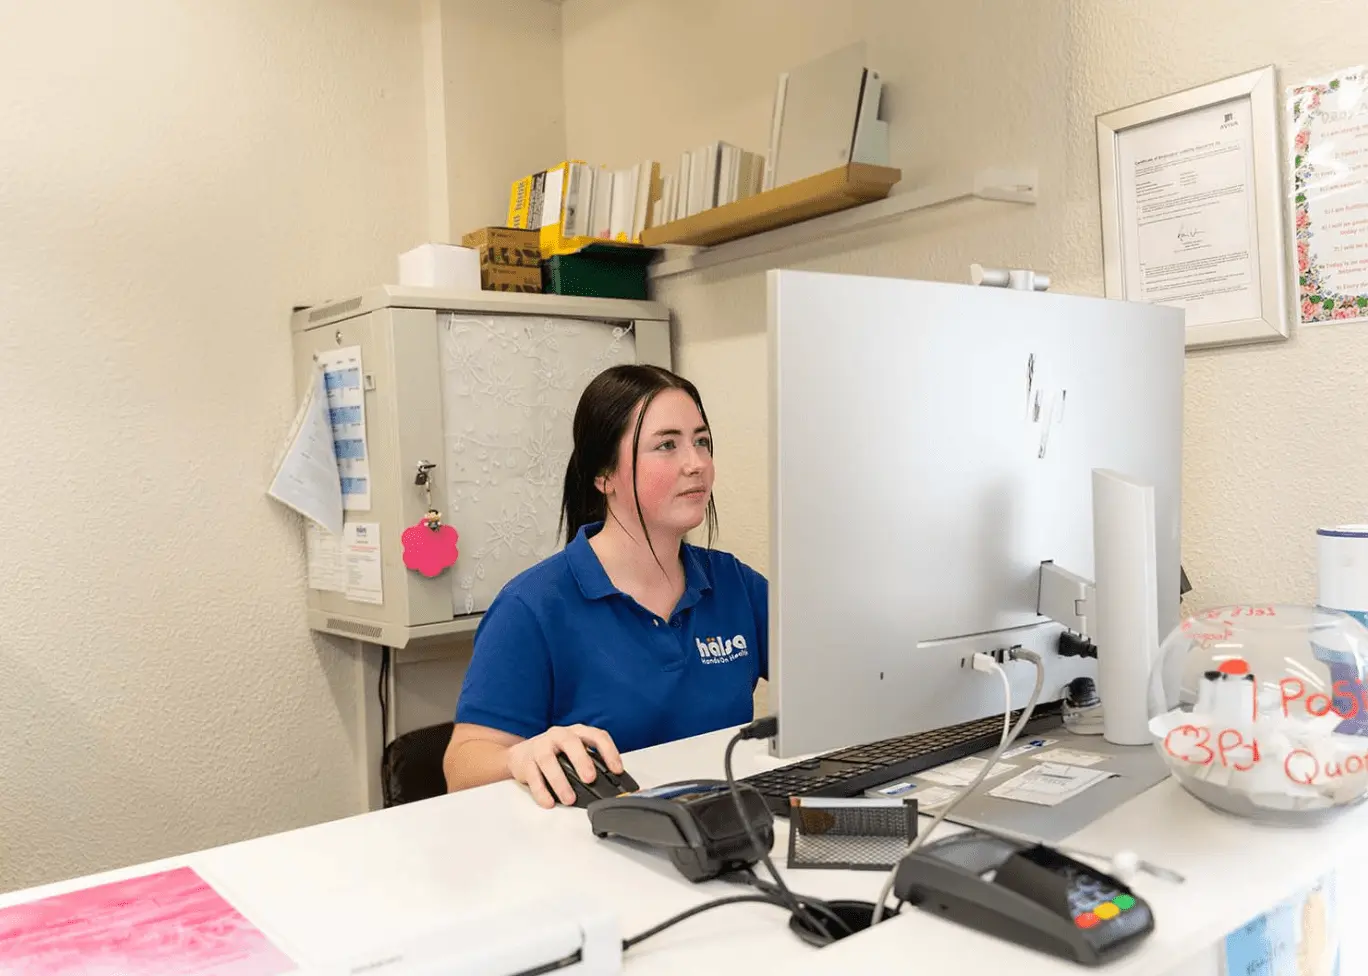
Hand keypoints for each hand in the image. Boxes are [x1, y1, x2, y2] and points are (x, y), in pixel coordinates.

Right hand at [506, 724, 622, 808]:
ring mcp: (540, 747)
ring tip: (569, 799)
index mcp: (576, 732)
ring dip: (560, 781)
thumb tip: (612, 783)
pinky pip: (533, 776)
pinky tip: (549, 802)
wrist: (521, 755)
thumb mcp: (575, 752)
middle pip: (571, 742)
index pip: (596, 735)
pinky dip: (541, 791)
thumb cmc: (555, 754)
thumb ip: (591, 762)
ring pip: (548, 760)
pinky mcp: (525, 762)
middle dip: (581, 760)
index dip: (609, 751)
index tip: (617, 770)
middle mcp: (558, 735)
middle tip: (590, 779)